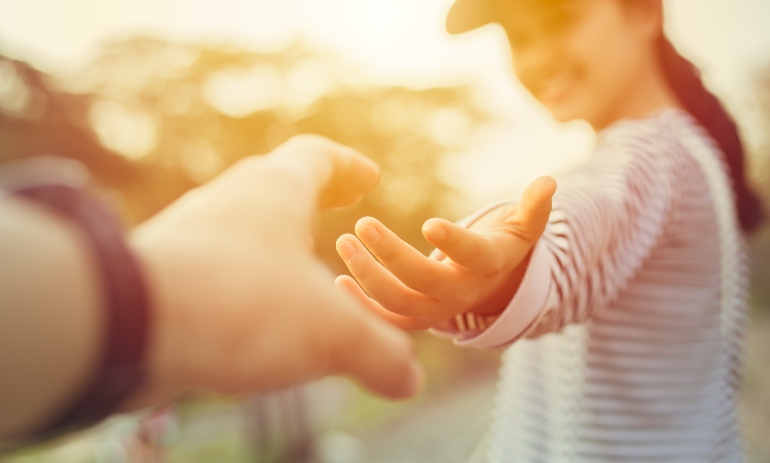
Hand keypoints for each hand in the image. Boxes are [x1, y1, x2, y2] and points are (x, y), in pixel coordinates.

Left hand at [127, 135, 422, 408]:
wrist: (126, 325)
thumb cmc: (241, 305)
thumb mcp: (332, 333)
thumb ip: (380, 353)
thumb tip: (408, 379)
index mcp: (276, 191)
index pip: (318, 157)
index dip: (349, 166)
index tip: (369, 178)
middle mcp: (229, 201)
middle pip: (275, 184)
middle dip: (310, 200)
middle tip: (333, 212)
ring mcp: (190, 234)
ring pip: (239, 225)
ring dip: (272, 242)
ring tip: (296, 273)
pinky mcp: (162, 272)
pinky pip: (212, 265)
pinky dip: (240, 279)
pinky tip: (249, 316)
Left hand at [335, 176, 555, 329]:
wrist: (494, 289)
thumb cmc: (504, 246)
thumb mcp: (523, 229)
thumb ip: (534, 209)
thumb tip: (549, 182)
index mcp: (488, 266)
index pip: (472, 255)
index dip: (454, 242)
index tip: (429, 223)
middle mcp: (462, 294)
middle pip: (424, 281)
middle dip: (392, 255)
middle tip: (363, 226)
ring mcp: (437, 310)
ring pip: (399, 303)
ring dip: (367, 277)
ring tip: (344, 243)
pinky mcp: (417, 318)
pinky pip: (387, 319)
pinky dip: (362, 304)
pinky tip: (339, 279)